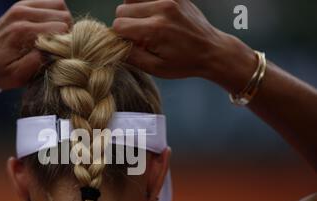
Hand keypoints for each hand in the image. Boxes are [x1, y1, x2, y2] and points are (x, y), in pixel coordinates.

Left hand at [0, 0, 71, 88]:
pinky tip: (50, 28)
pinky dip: (55, 14)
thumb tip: (56, 51)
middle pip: (63, 16)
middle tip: (60, 47)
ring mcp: (22, 5)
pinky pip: (50, 2)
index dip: (67, 42)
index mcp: (22, 31)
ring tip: (57, 37)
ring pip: (60, 6)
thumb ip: (37, 63)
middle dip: (67, 32)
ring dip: (63, 22)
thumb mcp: (17, 75)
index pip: (61, 28)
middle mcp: (22, 13)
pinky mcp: (23, 4)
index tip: (62, 54)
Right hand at [113, 0, 252, 81]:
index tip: (131, 44)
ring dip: (134, 12)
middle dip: (126, 24)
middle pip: (122, 9)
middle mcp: (161, 9)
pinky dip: (145, 4)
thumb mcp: (155, 68)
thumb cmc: (184, 63)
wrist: (212, 50)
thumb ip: (131, 56)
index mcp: (155, 30)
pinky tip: (153, 16)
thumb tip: (113, 45)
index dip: (120, 37)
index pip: (118, 25)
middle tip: (140, 36)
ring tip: (146, 25)